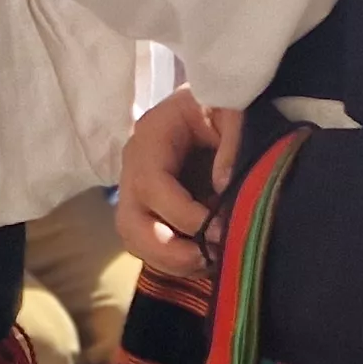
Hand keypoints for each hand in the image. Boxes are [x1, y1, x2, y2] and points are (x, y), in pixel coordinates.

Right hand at [115, 87, 224, 276]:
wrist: (214, 101)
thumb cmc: (222, 102)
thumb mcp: (233, 108)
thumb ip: (233, 140)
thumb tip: (224, 187)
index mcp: (151, 136)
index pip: (151, 184)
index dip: (182, 214)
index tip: (219, 227)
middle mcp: (134, 165)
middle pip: (129, 221)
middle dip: (166, 250)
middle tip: (207, 258)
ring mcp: (136, 189)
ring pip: (134, 239)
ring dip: (170, 261)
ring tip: (210, 261)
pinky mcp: (148, 207)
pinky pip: (147, 244)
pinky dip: (173, 260)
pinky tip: (205, 258)